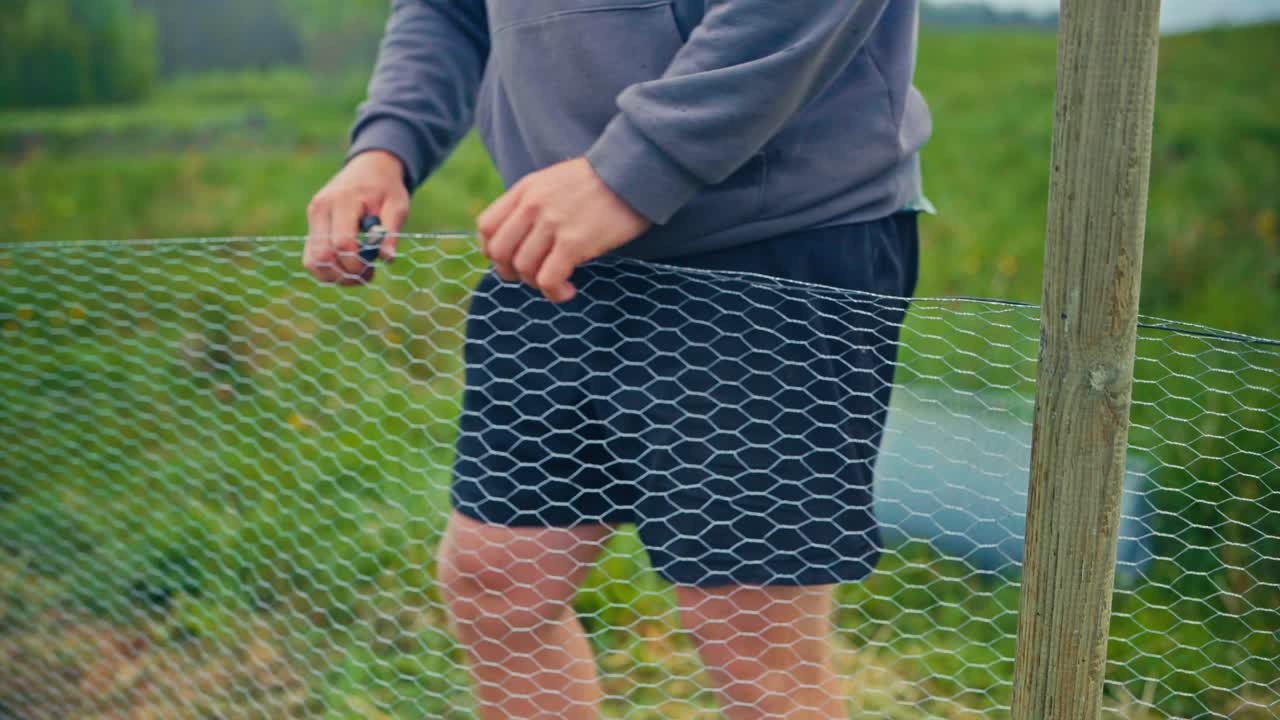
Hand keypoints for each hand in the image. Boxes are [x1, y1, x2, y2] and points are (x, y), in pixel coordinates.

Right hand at [305, 150, 409, 284]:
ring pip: (312, 262)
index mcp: (343, 201)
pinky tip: (348, 267)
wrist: (369, 167)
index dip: (357, 264)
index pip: (342, 243)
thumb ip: (391, 232)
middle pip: (323, 256)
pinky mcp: (312, 226)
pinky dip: (328, 270)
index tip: (373, 269)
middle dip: (346, 274)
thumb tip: (387, 259)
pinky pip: (311, 258)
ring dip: (335, 276)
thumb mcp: (397, 206)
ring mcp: (313, 217)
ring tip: (359, 274)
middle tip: (368, 274)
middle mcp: (321, 209)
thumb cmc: (386, 188)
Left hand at [477, 157, 650, 302]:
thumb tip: (522, 238)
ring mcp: (552, 224)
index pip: (486, 226)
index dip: (492, 251)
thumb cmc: (599, 182)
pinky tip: (568, 291)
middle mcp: (533, 206)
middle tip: (532, 276)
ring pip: (523, 268)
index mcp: (525, 190)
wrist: (634, 172)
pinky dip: (554, 292)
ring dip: (536, 284)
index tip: (510, 261)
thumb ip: (533, 204)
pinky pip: (548, 279)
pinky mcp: (574, 242)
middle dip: (511, 272)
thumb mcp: (554, 181)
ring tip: (557, 283)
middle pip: (499, 252)